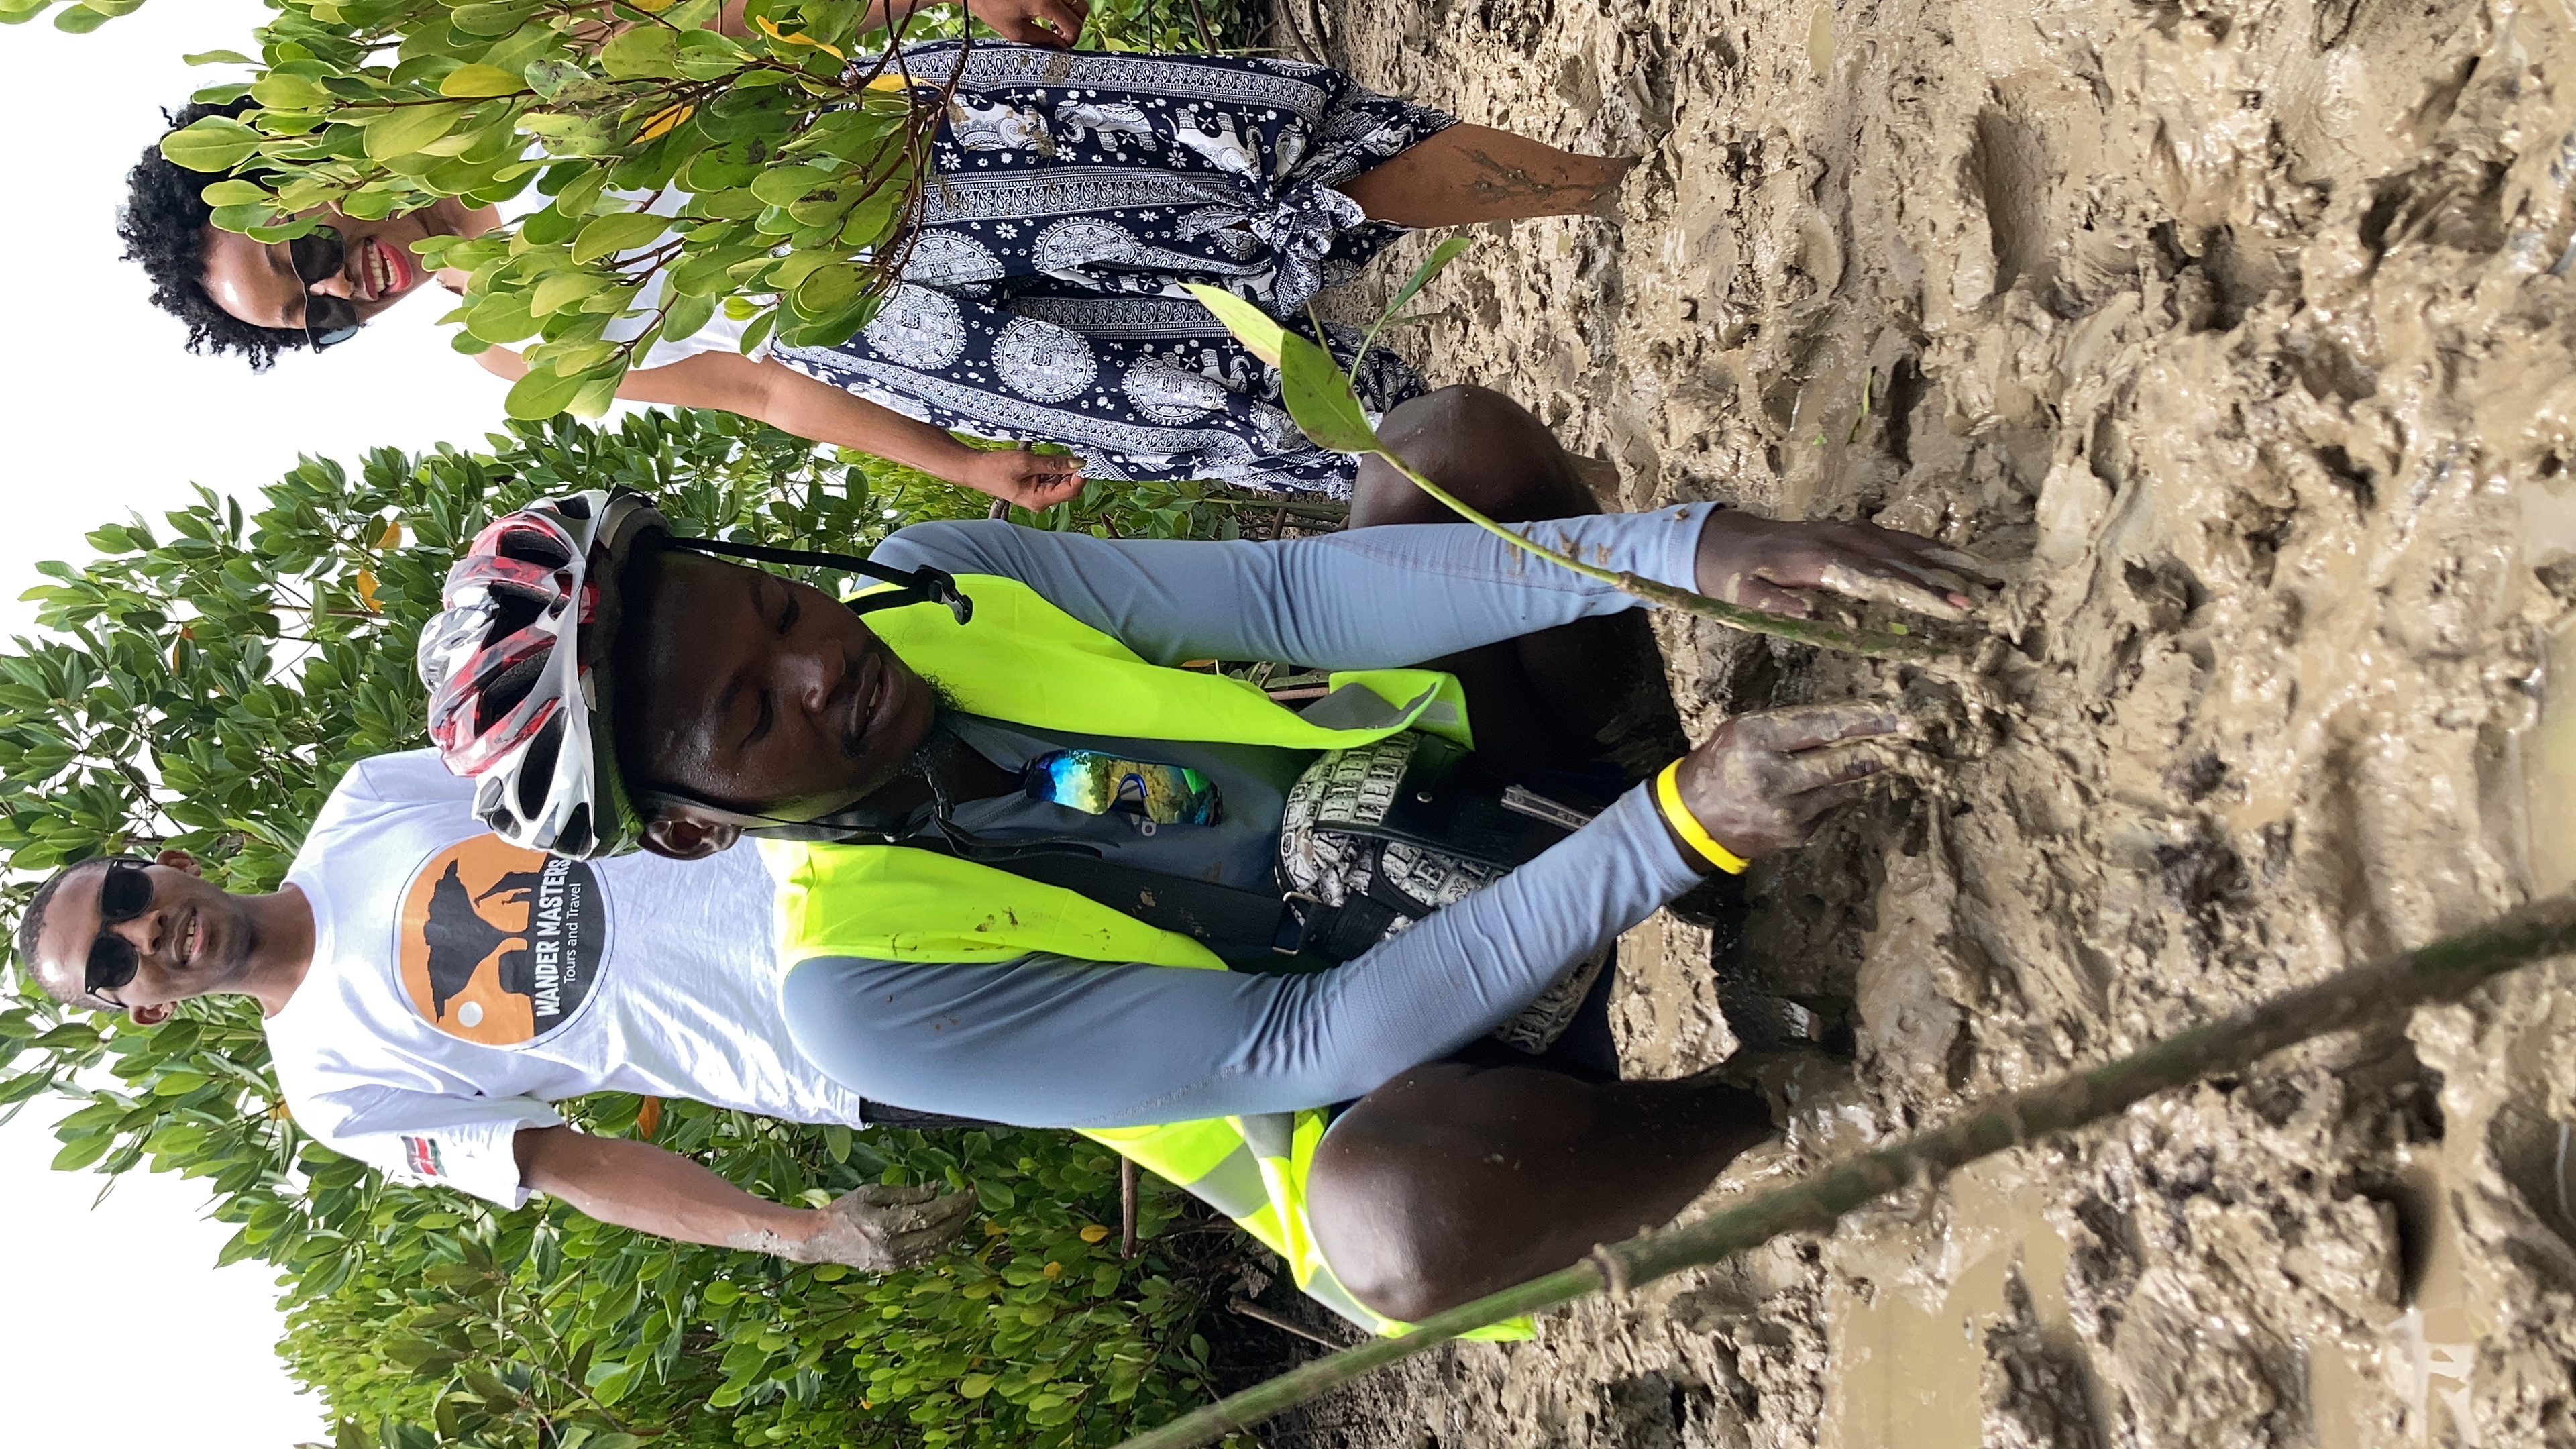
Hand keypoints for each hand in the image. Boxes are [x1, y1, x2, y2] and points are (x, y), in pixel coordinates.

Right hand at [784, 1182, 975, 1269]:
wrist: (821, 1240)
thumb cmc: (845, 1210)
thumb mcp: (871, 1192)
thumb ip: (905, 1193)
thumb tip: (936, 1189)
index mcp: (884, 1225)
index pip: (930, 1214)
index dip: (953, 1203)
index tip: (968, 1191)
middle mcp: (891, 1248)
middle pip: (939, 1233)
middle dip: (960, 1215)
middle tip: (971, 1199)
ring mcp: (893, 1262)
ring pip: (936, 1248)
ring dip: (955, 1230)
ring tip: (964, 1213)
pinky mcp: (893, 1268)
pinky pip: (925, 1257)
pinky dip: (942, 1244)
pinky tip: (949, 1231)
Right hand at [952, 444, 1086, 508]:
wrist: (975, 470)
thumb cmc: (996, 468)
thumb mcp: (1027, 462)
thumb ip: (1053, 463)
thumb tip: (1078, 462)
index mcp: (1040, 500)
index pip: (1071, 491)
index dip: (1082, 475)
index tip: (1087, 458)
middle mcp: (1042, 501)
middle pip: (1069, 487)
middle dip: (1074, 471)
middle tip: (1078, 451)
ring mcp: (1038, 495)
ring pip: (1061, 482)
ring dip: (1064, 468)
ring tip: (1063, 451)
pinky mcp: (1035, 488)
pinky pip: (1051, 479)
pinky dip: (1054, 468)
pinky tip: (1052, 458)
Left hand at [966, 0, 1088, 45]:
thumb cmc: (990, 6)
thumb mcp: (1015, 31)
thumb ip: (1042, 40)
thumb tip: (1060, 47)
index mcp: (1046, 2)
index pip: (1074, 25)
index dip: (1070, 39)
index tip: (1060, 44)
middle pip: (1081, 8)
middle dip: (1073, 23)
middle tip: (1057, 32)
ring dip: (1069, 10)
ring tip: (1052, 19)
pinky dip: (1060, 2)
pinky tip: (1046, 9)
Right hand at [1667, 703, 1907, 863]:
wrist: (1694, 820)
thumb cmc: (1723, 762)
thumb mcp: (1746, 730)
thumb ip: (1791, 726)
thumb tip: (1847, 720)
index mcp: (1757, 740)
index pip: (1823, 727)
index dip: (1864, 721)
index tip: (1894, 716)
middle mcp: (1774, 777)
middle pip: (1842, 762)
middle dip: (1878, 747)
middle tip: (1905, 736)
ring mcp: (1788, 811)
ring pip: (1844, 787)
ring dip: (1860, 771)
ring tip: (1876, 757)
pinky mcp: (1797, 834)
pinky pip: (1832, 808)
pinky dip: (1835, 794)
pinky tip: (1823, 787)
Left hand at [1695, 511, 1991, 619]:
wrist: (1725, 538)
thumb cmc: (1736, 574)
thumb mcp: (1743, 595)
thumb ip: (1774, 604)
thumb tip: (1807, 614)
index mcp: (1817, 559)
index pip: (1874, 579)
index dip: (1911, 593)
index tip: (1944, 606)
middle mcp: (1839, 539)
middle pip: (1896, 562)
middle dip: (1935, 583)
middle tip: (1971, 603)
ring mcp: (1847, 530)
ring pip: (1901, 545)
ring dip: (1939, 561)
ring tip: (1979, 574)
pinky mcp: (1851, 529)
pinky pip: (1893, 537)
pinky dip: (1924, 546)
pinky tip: (1951, 556)